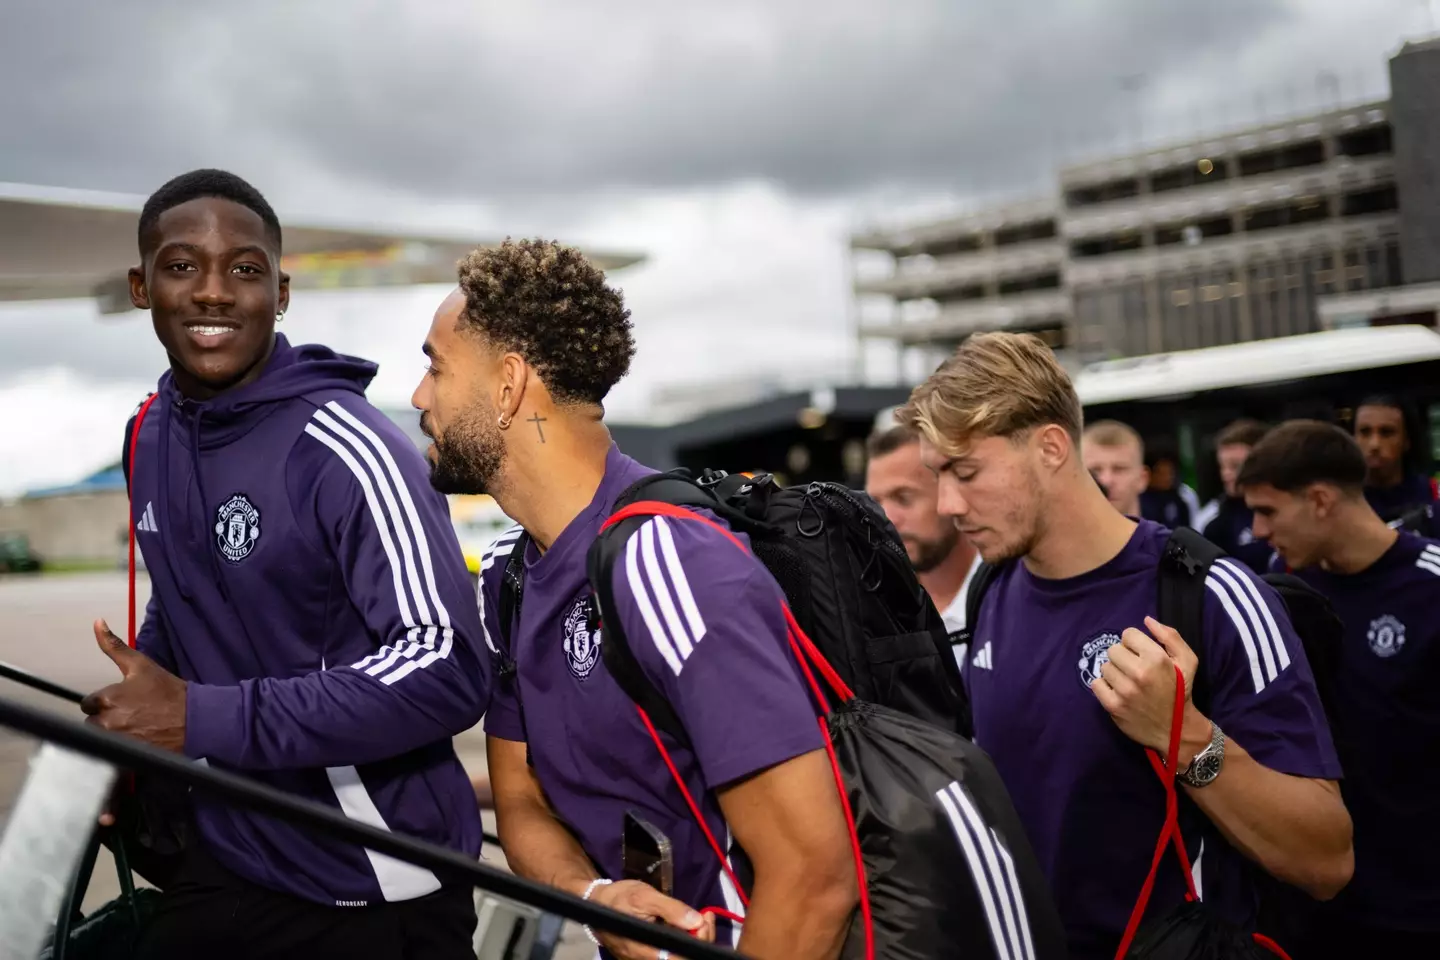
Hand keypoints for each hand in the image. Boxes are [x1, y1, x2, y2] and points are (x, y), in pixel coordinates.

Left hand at [80, 620, 187, 753]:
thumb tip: (97, 622)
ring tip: (135, 727)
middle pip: (92, 722)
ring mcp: (116, 741)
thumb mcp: (141, 665)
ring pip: (101, 737)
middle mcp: (107, 721)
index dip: (106, 701)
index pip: (89, 703)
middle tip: (132, 714)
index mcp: (107, 698)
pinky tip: (138, 739)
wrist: (195, 719)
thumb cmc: (169, 691)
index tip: (124, 701)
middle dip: (107, 718)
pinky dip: (121, 747)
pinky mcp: (125, 756)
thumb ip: (114, 646)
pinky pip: (111, 753)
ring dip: (112, 733)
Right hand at [587, 879, 715, 959]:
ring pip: (681, 954)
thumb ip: (671, 909)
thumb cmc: (618, 898)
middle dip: (701, 936)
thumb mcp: (644, 896)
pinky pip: (673, 950)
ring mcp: (648, 958)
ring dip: (695, 937)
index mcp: (646, 951)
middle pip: (685, 957)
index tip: (705, 918)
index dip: (700, 940)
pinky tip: (689, 923)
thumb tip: (697, 922)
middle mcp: (647, 959)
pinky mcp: (650, 954)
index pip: (682, 956)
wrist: (595, 903)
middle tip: (706, 915)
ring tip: (700, 917)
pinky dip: (685, 938)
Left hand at [1091, 617, 1206, 756]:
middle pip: (1113, 649)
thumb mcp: (1188, 661)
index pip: (1128, 634)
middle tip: (1134, 669)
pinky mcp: (1113, 706)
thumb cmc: (1181, 691)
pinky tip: (1118, 692)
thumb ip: (1170, 636)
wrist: (1176, 729)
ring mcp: (1125, 690)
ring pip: (1104, 667)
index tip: (1141, 655)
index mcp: (1156, 658)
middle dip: (1123, 657)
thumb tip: (1146, 620)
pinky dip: (1104, 687)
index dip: (1134, 643)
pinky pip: (1096, 684)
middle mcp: (1139, 673)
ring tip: (1128, 682)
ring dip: (1114, 673)